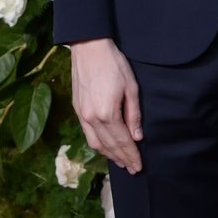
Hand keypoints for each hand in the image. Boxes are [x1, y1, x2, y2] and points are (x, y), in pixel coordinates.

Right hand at [70, 38, 142, 173]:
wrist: (89, 48)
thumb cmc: (114, 64)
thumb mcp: (131, 87)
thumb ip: (134, 114)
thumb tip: (138, 137)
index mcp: (107, 113)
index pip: (122, 142)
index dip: (131, 155)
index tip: (139, 166)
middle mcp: (92, 119)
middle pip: (108, 146)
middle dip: (122, 159)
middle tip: (132, 169)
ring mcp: (82, 115)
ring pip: (96, 144)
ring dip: (109, 155)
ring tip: (121, 162)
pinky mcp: (77, 110)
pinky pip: (88, 135)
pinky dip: (98, 145)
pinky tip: (106, 148)